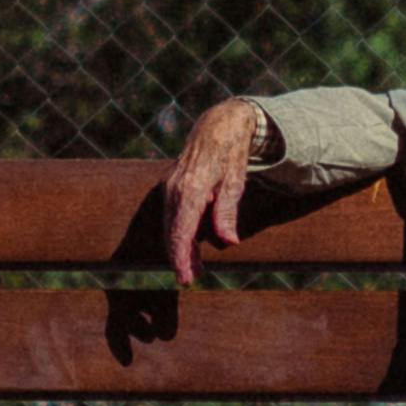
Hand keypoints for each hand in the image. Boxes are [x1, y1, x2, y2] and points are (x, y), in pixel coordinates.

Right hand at [163, 98, 263, 283]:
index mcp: (190, 190)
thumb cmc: (230, 154)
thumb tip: (227, 242)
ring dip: (179, 247)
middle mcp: (174, 189)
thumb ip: (227, 213)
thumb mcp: (235, 182)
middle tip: (190, 279)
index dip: (181, 259)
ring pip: (170, 226)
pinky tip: (190, 245)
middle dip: (179, 258)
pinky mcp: (170, 186)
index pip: (180, 233)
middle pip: (172, 233)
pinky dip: (179, 233)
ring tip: (193, 267)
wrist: (218, 126)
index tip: (185, 278)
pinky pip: (172, 216)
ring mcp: (169, 186)